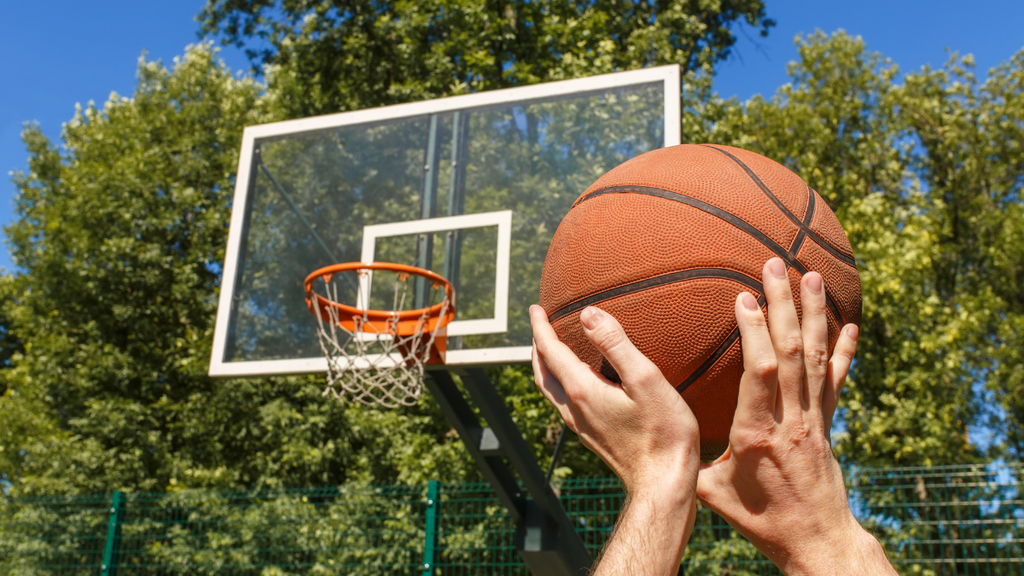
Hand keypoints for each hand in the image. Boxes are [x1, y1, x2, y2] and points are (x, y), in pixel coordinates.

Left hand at [530, 304, 699, 574]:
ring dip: (546, 366)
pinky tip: (580, 382)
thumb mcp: (645, 379)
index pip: (550, 352)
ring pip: (551, 390)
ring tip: (552, 349)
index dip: (540, 327)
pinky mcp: (594, 437)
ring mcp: (582, 426)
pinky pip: (565, 402)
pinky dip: (561, 382)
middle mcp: (575, 409)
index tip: (535, 308)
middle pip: (543, 373)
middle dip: (538, 346)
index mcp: (582, 391)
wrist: (664, 484)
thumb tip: (587, 314)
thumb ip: (616, 344)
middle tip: (540, 324)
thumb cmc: (663, 433)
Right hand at [696, 257, 895, 574]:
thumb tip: (659, 433)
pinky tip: (849, 324)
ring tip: (812, 276)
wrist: (816, 540)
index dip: (756, 332)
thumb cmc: (759, 520)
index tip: (744, 297)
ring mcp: (813, 418)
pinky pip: (837, 380)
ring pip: (817, 357)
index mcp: (757, 432)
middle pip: (792, 352)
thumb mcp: (713, 492)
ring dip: (815, 313)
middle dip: (784, 305)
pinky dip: (844, 350)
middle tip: (777, 265)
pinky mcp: (827, 423)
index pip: (762, 372)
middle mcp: (791, 418)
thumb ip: (692, 460)